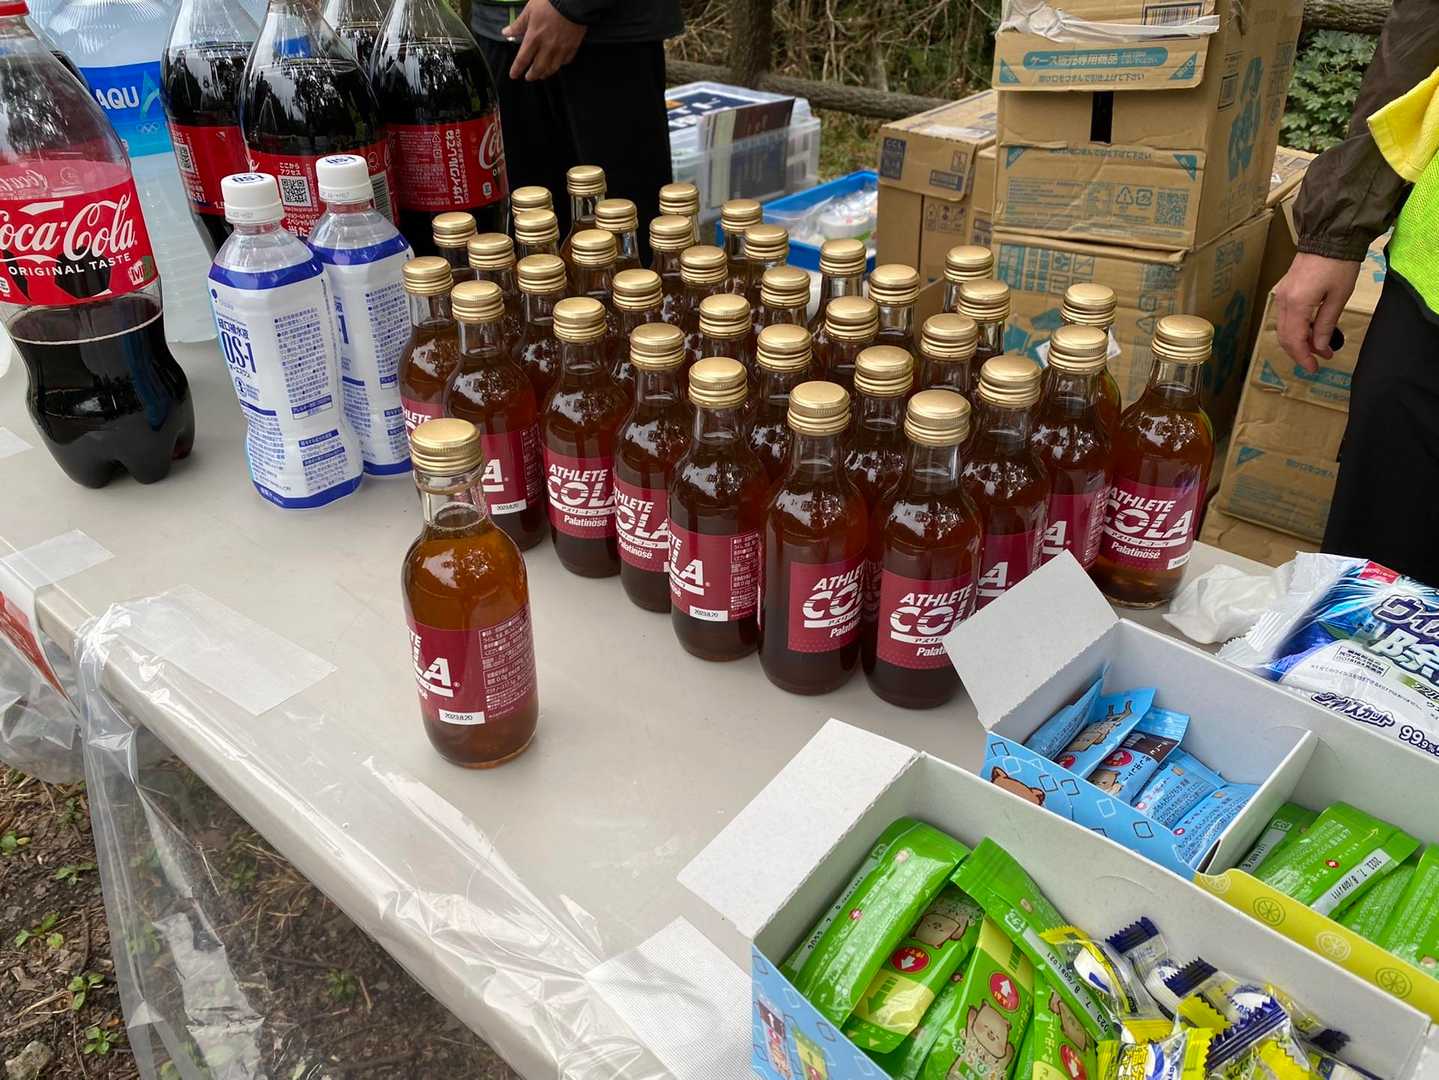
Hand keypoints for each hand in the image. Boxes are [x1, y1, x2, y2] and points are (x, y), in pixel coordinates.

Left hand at [503, 0, 586, 81]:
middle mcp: (546, 47)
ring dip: (545, 73)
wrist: (572, 3)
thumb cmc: (549, 4)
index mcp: (534, 38)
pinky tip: (557, 63)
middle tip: (528, 77)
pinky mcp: (572, 47)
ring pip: (552, 68)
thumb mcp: (529, 11)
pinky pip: (565, 61)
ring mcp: (560, 49)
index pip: (522, 59)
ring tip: (541, 74)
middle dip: (531, 76)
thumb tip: (506, 33)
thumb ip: (518, 25)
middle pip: (538, 68)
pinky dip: (560, 64)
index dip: (517, 69)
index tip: (513, 75)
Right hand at [1273, 253, 1360, 372]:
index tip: (1315, 368)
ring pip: (1283, 329)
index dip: (1304, 357)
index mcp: (1297, 304)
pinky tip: (1310, 331)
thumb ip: (1326, 324)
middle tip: (1318, 361)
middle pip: (1285, 337)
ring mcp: (1281, 296)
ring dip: (1298, 342)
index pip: (1295, 340)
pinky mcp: (1284, 291)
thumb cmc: (1338, 265)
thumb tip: (1320, 347)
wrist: (1328, 237)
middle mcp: (1283, 302)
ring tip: (1317, 347)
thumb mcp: (1338, 297)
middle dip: (1300, 352)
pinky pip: (1285, 317)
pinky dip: (1295, 329)